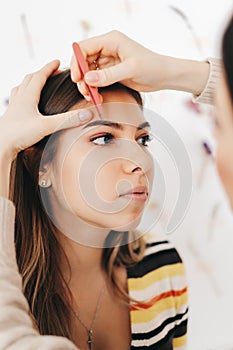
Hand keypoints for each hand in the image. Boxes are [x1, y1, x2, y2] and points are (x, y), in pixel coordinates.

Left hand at [0, 60, 92, 160]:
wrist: (1, 146)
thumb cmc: (19, 134)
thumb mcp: (46, 126)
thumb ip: (67, 120)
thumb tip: (86, 114)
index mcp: (28, 96)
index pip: (40, 76)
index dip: (49, 68)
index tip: (57, 62)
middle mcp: (19, 98)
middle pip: (30, 79)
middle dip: (42, 72)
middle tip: (52, 71)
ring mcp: (13, 107)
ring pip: (21, 87)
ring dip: (30, 81)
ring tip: (37, 82)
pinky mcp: (10, 116)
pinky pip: (16, 99)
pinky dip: (22, 94)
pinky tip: (24, 102)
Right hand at [70, 30, 208, 97]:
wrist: (163, 76)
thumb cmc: (151, 67)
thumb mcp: (130, 70)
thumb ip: (108, 75)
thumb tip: (87, 79)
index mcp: (111, 40)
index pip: (84, 47)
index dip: (77, 62)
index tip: (77, 78)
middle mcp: (107, 49)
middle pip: (83, 60)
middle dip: (81, 77)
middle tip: (85, 92)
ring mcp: (108, 61)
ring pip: (88, 72)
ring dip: (87, 85)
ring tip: (92, 97)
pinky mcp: (110, 72)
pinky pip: (95, 80)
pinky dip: (94, 89)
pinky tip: (98, 97)